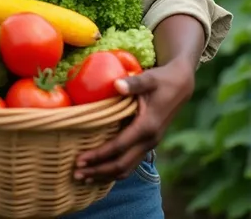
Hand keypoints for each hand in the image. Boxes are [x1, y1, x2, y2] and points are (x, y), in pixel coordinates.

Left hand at [74, 57, 194, 183]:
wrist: (181, 85)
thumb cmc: (162, 80)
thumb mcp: (149, 78)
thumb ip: (133, 83)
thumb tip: (116, 84)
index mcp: (147, 126)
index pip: (118, 147)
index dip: (99, 156)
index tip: (80, 160)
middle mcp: (149, 140)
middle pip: (121, 165)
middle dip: (98, 171)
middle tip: (76, 174)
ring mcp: (150, 144)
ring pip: (126, 168)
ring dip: (105, 175)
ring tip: (84, 178)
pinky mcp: (148, 143)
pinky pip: (130, 163)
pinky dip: (115, 170)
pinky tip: (101, 172)